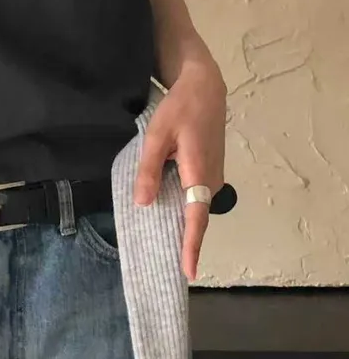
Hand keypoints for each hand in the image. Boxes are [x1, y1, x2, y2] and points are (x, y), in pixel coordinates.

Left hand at [134, 65, 225, 280]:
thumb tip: (144, 203)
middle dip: (183, 241)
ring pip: (194, 206)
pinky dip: (183, 205)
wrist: (205, 87)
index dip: (192, 246)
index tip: (189, 272)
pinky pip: (195, 196)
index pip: (196, 218)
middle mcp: (211, 181)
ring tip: (163, 243)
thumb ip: (148, 170)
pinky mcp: (210, 171)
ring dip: (181, 221)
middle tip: (164, 264)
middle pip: (195, 217)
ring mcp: (214, 177)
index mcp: (199, 173)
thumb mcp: (155, 136)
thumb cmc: (180, 109)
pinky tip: (166, 208)